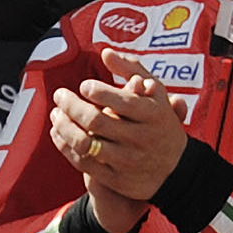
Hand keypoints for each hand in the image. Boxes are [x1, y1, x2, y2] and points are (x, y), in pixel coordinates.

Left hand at [49, 61, 189, 229]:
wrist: (176, 170)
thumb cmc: (160, 123)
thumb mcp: (157, 94)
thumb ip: (133, 69)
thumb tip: (105, 52)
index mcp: (154, 115)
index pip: (121, 101)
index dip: (97, 91)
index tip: (84, 85)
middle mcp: (142, 139)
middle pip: (96, 121)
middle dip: (71, 105)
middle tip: (60, 95)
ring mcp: (128, 161)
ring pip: (85, 143)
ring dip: (63, 126)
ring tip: (56, 113)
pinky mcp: (116, 179)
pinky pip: (82, 162)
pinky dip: (65, 145)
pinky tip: (58, 132)